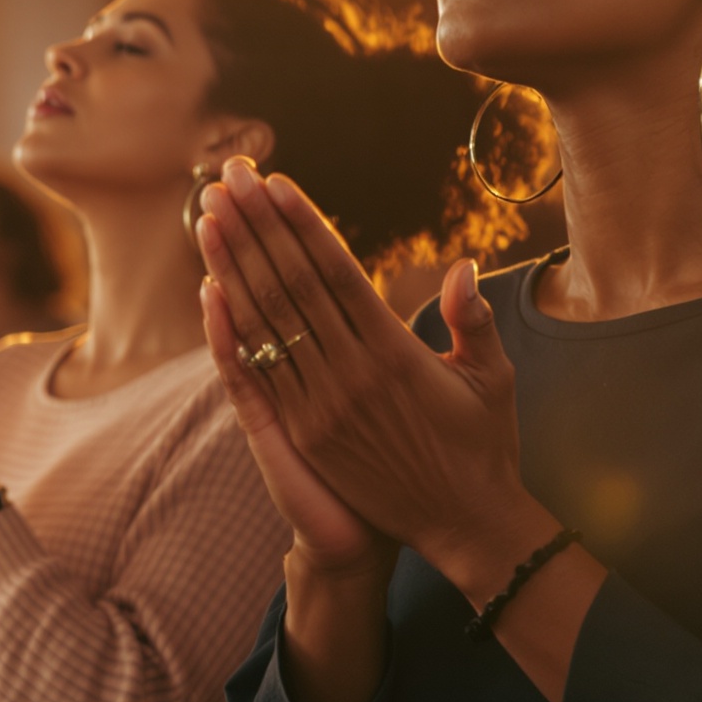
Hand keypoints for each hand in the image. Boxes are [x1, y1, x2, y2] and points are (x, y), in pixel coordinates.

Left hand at [197, 157, 551, 599]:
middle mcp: (351, 372)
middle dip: (256, 225)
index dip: (301, 223)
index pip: (336, 271)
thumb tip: (461, 268)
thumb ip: (474, 320)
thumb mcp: (492, 379)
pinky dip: (231, 328)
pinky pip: (258, 370)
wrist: (460, 525)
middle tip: (228, 177)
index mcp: (396, 350)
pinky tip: (211, 289)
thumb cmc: (483, 445)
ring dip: (232, 263)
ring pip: (266, 320)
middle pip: (290, 283)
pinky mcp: (303, 433)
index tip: (274, 184)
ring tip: (209, 214)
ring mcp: (321, 404)